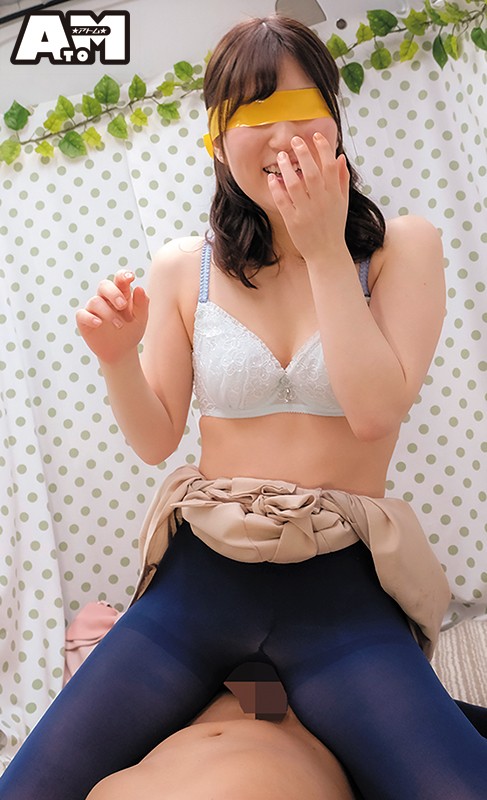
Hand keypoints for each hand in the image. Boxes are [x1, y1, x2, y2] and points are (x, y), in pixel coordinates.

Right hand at [76, 271, 149, 364]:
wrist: (121, 352)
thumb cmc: (131, 331)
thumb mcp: (140, 319)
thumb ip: (142, 304)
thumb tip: (139, 288)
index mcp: (120, 294)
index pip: (119, 279)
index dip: (123, 275)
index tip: (131, 277)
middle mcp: (105, 298)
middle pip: (104, 285)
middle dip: (113, 293)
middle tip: (123, 305)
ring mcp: (94, 309)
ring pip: (95, 301)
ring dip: (108, 313)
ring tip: (120, 325)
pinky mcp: (84, 321)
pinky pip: (82, 314)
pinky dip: (90, 318)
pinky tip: (99, 323)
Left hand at [267, 132, 349, 261]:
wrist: (327, 253)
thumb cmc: (334, 226)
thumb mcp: (342, 202)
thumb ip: (342, 179)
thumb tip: (340, 156)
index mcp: (334, 195)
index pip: (330, 165)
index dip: (323, 148)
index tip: (315, 136)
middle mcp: (321, 202)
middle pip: (312, 172)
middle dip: (303, 153)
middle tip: (294, 141)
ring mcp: (307, 212)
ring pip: (295, 185)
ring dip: (287, 168)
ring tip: (280, 156)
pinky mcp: (293, 222)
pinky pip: (283, 201)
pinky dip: (277, 188)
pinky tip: (272, 178)